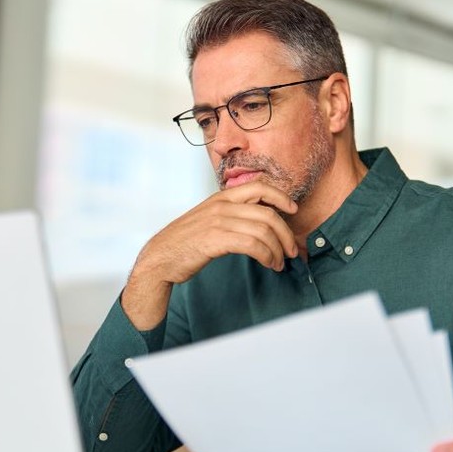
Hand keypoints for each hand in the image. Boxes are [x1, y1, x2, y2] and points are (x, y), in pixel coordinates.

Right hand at [121, 181, 298, 329]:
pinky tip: (269, 264)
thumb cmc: (184, 242)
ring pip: (264, 231)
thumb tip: (256, 221)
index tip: (292, 210)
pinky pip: (254, 245)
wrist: (160, 258)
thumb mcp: (207, 219)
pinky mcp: (216, 240)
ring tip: (280, 263)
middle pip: (268, 214)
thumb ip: (229, 215)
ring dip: (278, 250)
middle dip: (286, 234)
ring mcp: (218, 221)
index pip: (259, 187)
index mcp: (220, 197)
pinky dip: (267, 256)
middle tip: (292, 251)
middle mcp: (221, 205)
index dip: (281, 196)